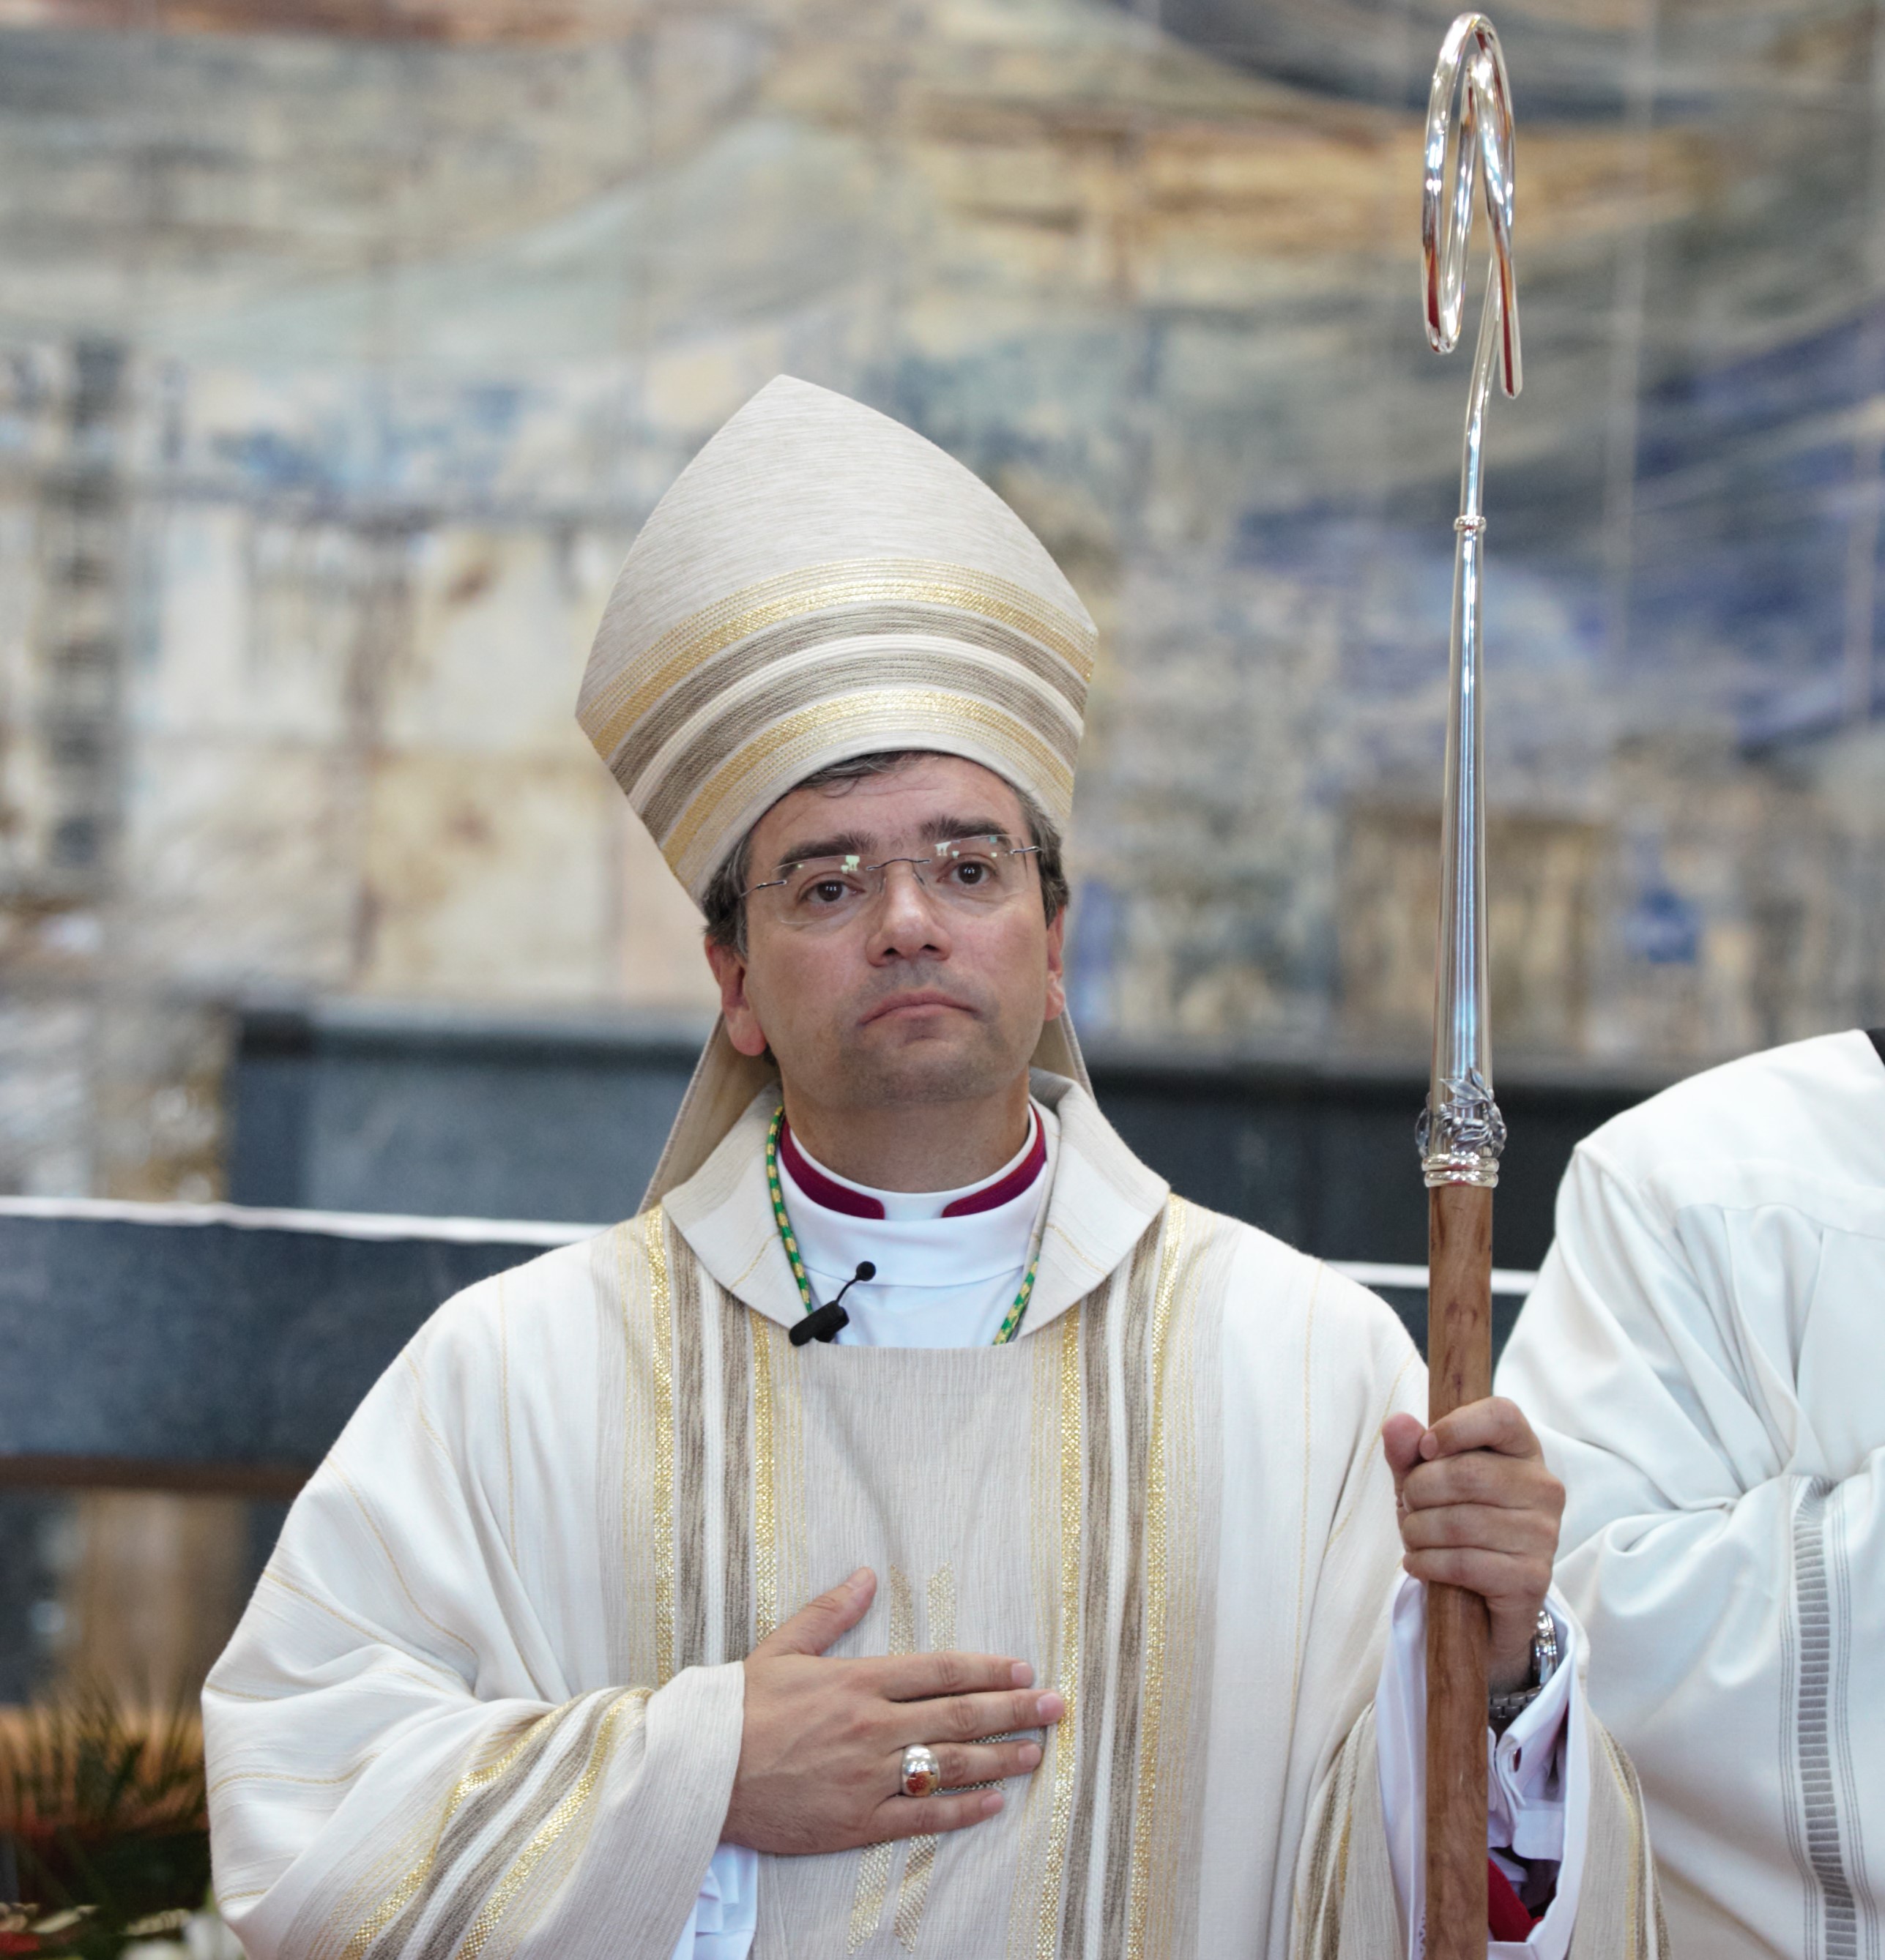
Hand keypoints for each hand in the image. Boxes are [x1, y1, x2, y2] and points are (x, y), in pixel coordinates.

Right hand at [724, 1567, 1065, 1854]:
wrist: (701, 1773)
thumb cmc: (739, 1708)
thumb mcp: (784, 1647)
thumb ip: (831, 1613)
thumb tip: (867, 1575)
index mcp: (858, 1681)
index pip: (939, 1671)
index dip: (986, 1669)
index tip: (1022, 1668)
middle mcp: (872, 1727)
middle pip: (958, 1715)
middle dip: (1013, 1709)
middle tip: (1055, 1705)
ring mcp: (868, 1777)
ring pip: (949, 1765)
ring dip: (1000, 1758)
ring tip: (1037, 1751)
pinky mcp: (857, 1821)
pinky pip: (922, 1817)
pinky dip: (962, 1811)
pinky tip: (993, 1804)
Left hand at [1382, 1398, 1564, 1693]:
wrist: (1482, 1596)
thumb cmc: (1454, 1521)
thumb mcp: (1424, 1482)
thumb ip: (1409, 1452)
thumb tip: (1396, 1423)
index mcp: (1523, 1450)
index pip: (1501, 1415)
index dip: (1455, 1427)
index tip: (1424, 1449)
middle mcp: (1543, 1488)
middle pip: (1467, 1473)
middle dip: (1418, 1490)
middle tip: (1410, 1506)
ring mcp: (1543, 1534)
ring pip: (1460, 1522)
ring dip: (1417, 1531)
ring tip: (1413, 1536)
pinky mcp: (1531, 1578)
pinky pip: (1464, 1564)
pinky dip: (1427, 1563)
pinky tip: (1418, 1563)